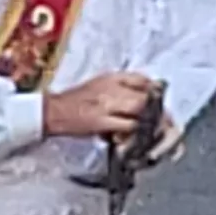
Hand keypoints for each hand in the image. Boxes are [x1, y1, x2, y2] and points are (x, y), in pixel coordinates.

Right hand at [41, 70, 163, 141]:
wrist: (54, 111)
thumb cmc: (77, 99)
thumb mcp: (99, 84)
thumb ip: (120, 86)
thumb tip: (144, 92)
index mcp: (111, 77)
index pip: (142, 78)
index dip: (154, 90)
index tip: (159, 101)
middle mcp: (111, 88)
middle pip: (145, 96)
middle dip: (156, 109)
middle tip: (161, 121)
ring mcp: (107, 105)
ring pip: (139, 110)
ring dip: (147, 121)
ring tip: (149, 131)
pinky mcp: (102, 121)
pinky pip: (127, 126)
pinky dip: (133, 132)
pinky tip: (132, 137)